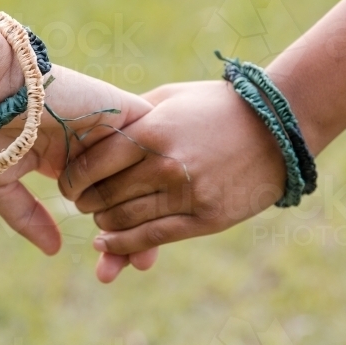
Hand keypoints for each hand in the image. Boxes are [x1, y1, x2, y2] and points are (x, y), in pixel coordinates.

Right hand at [0, 59, 156, 271]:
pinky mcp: (119, 108)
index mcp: (62, 157)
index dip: (108, 232)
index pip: (97, 199)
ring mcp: (105, 125)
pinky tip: (162, 207)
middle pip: (126, 190)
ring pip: (143, 170)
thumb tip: (54, 250)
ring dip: (150, 209)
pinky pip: (152, 138)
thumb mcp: (0, 183)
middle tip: (141, 266)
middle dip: (136, 230)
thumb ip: (27, 216)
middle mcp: (88, 143)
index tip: (111, 270)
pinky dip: (157, 169)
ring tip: (149, 252)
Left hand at [59, 80, 287, 280]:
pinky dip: (121, 246)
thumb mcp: (171, 98)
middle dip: (85, 202)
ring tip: (100, 218)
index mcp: (153, 131)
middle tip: (83, 201)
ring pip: (122, 221)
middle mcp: (166, 165)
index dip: (71, 178)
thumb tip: (90, 135)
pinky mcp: (206, 219)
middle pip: (103, 195)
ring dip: (102, 224)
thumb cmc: (219, 107)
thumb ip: (131, 116)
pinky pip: (151, 238)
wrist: (278, 127)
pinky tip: (107, 244)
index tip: (67, 182)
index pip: (92, 163)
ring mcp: (187, 194)